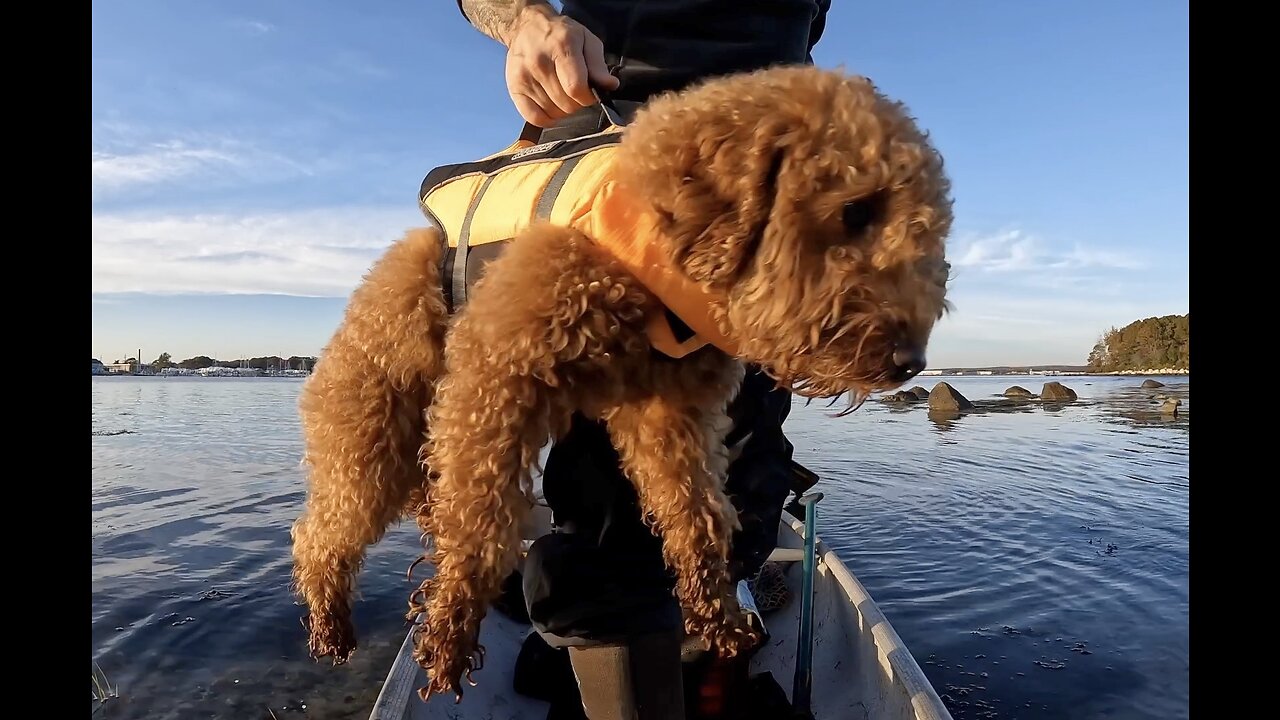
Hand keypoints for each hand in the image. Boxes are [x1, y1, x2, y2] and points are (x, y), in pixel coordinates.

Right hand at [503, 5, 620, 126]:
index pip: (576, 88)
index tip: (589, 92)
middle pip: (566, 103)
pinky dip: (547, 118)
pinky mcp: (514, 88)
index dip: (588, 97)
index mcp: (561, 47)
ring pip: (553, 113)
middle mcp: (539, 63)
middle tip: (575, 90)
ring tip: (562, 93)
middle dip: (577, 102)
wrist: (527, 27)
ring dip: (563, 109)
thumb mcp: (587, 40)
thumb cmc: (561, 35)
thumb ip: (598, 65)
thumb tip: (610, 85)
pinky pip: (534, 118)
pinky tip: (551, 105)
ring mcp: (524, 77)